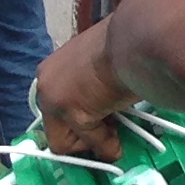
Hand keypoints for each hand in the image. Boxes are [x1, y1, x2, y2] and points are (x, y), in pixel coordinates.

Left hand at [37, 19, 130, 160]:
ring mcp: (56, 99)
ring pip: (64, 140)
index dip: (78, 114)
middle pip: (53, 125)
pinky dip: (105, 148)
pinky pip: (89, 142)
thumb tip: (104, 99)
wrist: (138, 37)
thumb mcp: (102, 60)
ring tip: (116, 136)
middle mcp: (46, 83)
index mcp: (53, 67)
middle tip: (108, 130)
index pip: (56, 102)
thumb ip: (93, 79)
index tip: (100, 118)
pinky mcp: (74, 113)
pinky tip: (118, 144)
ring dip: (92, 142)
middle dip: (80, 133)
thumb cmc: (129, 40)